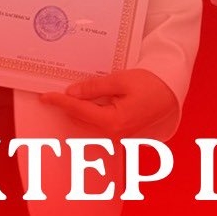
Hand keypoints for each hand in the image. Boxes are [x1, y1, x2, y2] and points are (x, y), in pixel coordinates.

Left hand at [40, 69, 177, 137]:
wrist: (171, 93)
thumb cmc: (151, 85)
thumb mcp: (121, 80)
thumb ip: (95, 88)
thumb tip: (73, 92)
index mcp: (112, 122)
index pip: (79, 110)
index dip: (60, 102)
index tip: (45, 96)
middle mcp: (112, 133)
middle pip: (81, 119)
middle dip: (66, 107)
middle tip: (50, 95)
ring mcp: (116, 135)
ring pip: (88, 123)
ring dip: (76, 110)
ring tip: (63, 97)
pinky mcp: (120, 131)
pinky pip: (97, 123)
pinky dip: (87, 113)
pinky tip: (83, 102)